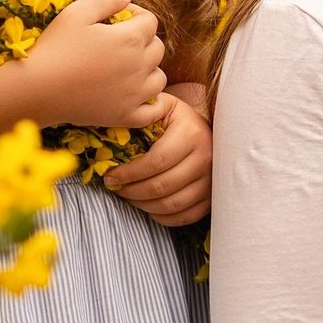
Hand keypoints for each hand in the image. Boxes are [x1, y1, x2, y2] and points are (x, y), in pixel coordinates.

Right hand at [21, 0, 165, 129]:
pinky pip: (154, 112)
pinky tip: (138, 96)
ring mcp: (135, 95)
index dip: (135, 15)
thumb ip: (106, 0)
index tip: (118, 17)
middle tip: (118, 41)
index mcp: (131, 39)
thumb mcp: (77, 13)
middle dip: (143, 40)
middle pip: (157, 48)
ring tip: (127, 68)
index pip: (150, 22)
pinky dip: (152, 103)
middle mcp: (140, 67)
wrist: (37, 89)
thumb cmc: (55, 47)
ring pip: (159, 79)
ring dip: (149, 70)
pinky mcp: (126, 116)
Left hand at [102, 90, 209, 225]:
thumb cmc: (177, 118)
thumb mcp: (163, 105)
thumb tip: (119, 127)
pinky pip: (185, 216)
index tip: (110, 177)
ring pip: (172, 204)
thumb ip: (145, 111)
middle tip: (116, 188)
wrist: (207, 129)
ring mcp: (211, 181)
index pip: (156, 162)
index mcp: (191, 134)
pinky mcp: (212, 197)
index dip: (129, 174)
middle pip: (162, 186)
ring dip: (144, 205)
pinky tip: (148, 207)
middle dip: (132, 191)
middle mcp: (206, 159)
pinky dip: (163, 217)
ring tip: (129, 196)